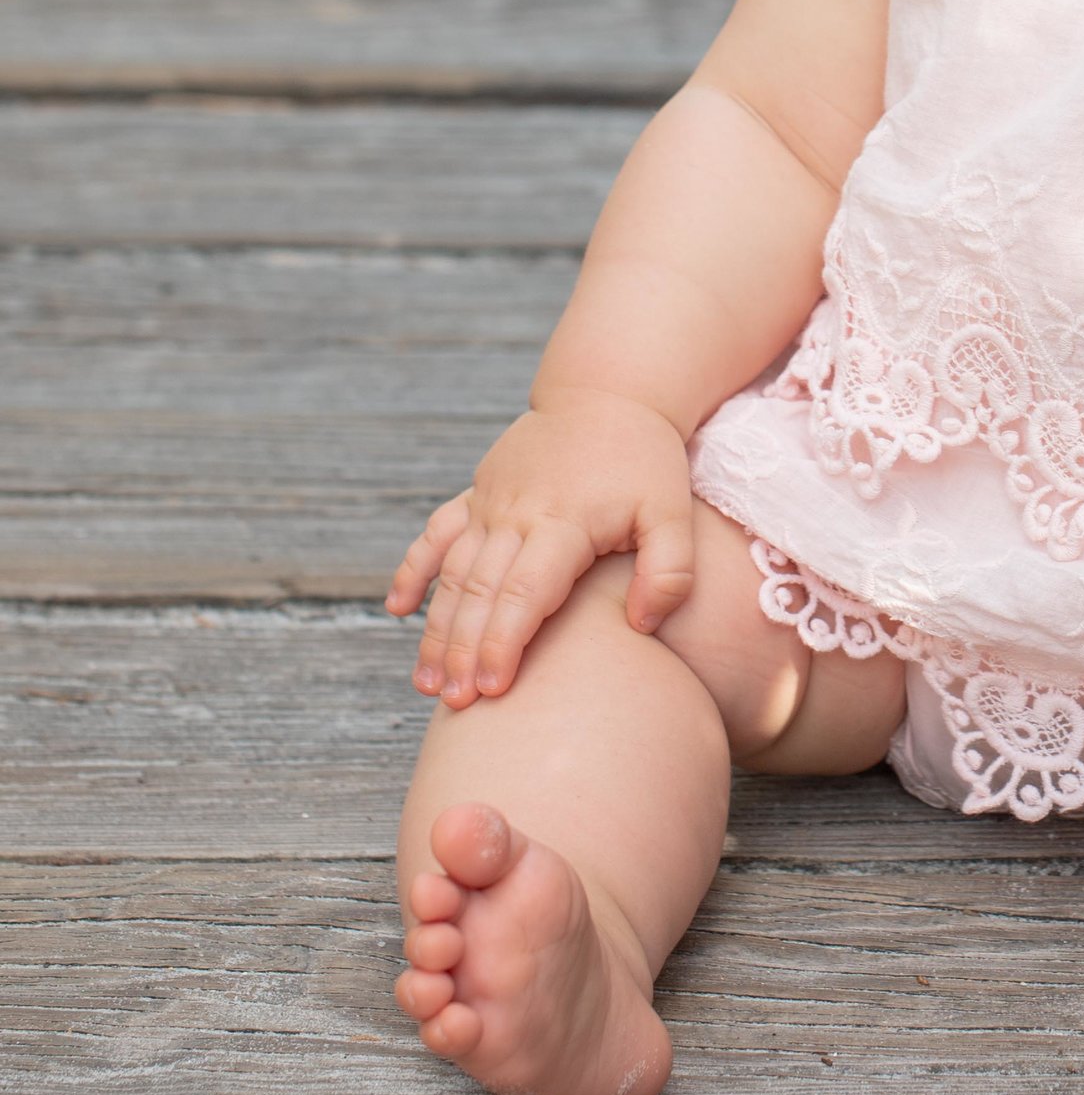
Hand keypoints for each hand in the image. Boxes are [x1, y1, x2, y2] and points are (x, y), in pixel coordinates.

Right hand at [386, 388, 696, 705]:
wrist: (609, 391)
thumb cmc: (646, 460)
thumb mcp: (674, 512)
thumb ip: (670, 571)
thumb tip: (642, 626)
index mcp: (565, 521)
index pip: (524, 593)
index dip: (504, 642)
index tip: (491, 688)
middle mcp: (517, 512)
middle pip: (481, 592)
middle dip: (463, 650)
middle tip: (455, 703)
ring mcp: (491, 501)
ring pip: (453, 573)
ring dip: (437, 627)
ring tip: (428, 681)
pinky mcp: (478, 492)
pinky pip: (437, 533)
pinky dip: (414, 569)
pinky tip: (398, 609)